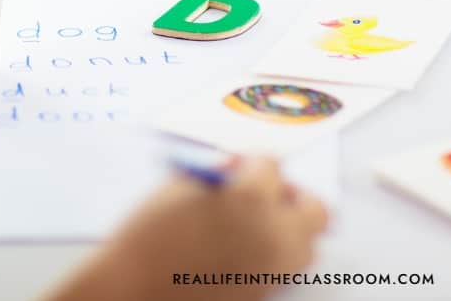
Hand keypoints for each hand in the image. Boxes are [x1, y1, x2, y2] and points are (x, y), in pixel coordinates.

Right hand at [47, 157, 327, 300]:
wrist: (137, 286)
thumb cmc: (149, 233)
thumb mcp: (179, 186)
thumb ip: (217, 173)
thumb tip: (237, 168)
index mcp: (250, 197)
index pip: (271, 164)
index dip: (252, 161)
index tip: (240, 164)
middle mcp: (274, 232)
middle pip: (313, 207)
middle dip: (291, 193)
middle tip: (266, 191)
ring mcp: (276, 268)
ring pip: (307, 242)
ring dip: (288, 226)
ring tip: (254, 222)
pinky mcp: (268, 291)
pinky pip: (287, 265)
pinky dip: (274, 251)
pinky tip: (242, 245)